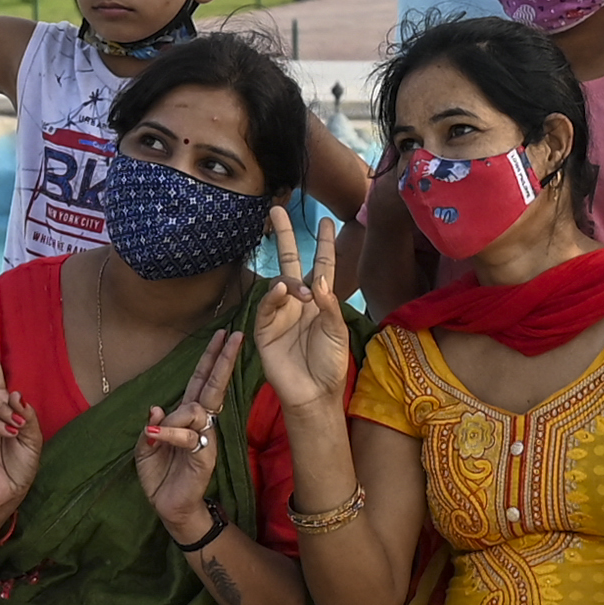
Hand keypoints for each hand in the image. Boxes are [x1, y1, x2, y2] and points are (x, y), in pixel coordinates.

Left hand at [134, 338, 240, 543]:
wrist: (169, 506)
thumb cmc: (160, 475)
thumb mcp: (144, 446)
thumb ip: (151, 425)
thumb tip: (157, 407)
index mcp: (186, 416)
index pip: (201, 380)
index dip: (210, 358)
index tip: (222, 334)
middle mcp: (200, 423)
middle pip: (213, 385)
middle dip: (223, 360)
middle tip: (234, 336)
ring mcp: (205, 438)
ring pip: (195, 409)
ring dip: (174, 417)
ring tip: (156, 435)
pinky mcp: (205, 455)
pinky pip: (188, 435)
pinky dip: (170, 434)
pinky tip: (156, 438)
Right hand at [251, 218, 352, 414]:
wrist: (313, 393)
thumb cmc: (330, 364)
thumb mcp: (338, 333)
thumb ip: (329, 306)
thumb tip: (319, 280)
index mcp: (320, 301)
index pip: (322, 265)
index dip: (324, 244)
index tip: (326, 221)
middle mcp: (299, 302)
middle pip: (291, 262)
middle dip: (284, 237)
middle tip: (277, 210)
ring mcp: (281, 313)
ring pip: (279, 282)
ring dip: (288, 279)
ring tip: (298, 290)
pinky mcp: (265, 329)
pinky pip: (267, 307)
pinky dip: (273, 296)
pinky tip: (281, 291)